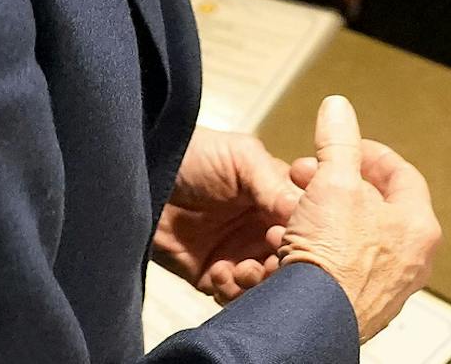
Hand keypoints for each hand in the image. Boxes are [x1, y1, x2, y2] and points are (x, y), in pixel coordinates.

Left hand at [153, 128, 301, 301]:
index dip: (301, 236)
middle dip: (282, 266)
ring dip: (256, 282)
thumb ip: (274, 185)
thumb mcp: (243, 158)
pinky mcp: (212, 275)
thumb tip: (306, 212)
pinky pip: (233, 296)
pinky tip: (219, 273)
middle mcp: (262, 228)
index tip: (284, 236)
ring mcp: (238, 253)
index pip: (304, 225)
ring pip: (265, 284)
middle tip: (266, 260)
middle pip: (289, 259)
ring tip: (241, 269)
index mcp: (276, 198)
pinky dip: (231, 291)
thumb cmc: (196, 155)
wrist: (144, 176)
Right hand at [279, 95, 440, 339]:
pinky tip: (294, 250)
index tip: (343, 147)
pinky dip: (320, 253)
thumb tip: (339, 108)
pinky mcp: (360, 310)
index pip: (401, 174)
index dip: (367, 153)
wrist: (310, 324)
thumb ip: (338, 143)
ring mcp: (387, 289)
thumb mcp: (333, 182)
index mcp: (418, 226)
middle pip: (375, 207)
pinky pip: (341, 270)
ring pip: (356, 239)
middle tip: (309, 178)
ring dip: (325, 220)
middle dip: (337, 186)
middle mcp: (411, 261)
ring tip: (296, 214)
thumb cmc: (332, 261)